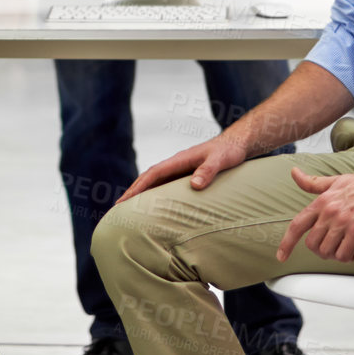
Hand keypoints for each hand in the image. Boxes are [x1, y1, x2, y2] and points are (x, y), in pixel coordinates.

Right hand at [116, 133, 248, 204]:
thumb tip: (194, 186)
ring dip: (141, 194)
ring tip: (129, 210)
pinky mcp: (184, 175)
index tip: (125, 200)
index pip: (153, 174)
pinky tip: (152, 207)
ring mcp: (179, 170)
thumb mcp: (220, 160)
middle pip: (148, 178)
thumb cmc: (228, 152)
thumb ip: (208, 171)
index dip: (138, 187)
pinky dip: (154, 195)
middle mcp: (175, 165)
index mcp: (179, 160)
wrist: (235, 144)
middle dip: (132, 192)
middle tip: (117, 208)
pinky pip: (165, 186)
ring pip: (155, 182)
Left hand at [276, 164, 353, 262]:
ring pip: (327, 251)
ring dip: (334, 254)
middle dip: (320, 250)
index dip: (286, 243)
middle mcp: (329, 212)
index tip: (281, 256)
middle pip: (312, 244)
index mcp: (321, 201)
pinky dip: (347, 256)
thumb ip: (313, 182)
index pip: (297, 225)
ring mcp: (343, 222)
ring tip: (345, 247)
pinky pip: (343, 254)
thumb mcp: (335, 181)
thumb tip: (294, 173)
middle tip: (332, 246)